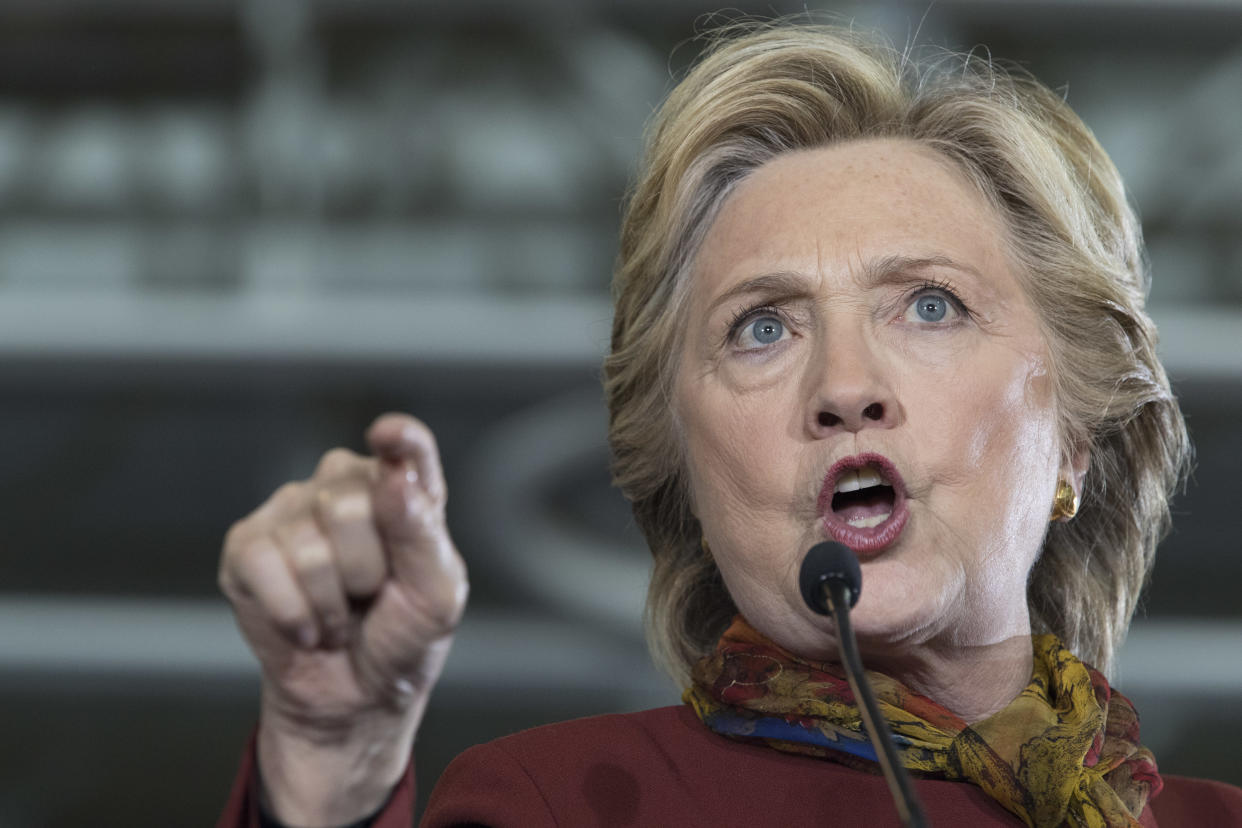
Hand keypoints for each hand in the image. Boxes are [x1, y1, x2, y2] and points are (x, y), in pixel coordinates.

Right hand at [219, 413, 467, 824]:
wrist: (355, 698)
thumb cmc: (402, 638)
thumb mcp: (436, 597)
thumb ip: (422, 535)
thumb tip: (393, 477)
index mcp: (402, 491)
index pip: (407, 449)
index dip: (400, 438)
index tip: (389, 436)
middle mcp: (344, 488)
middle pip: (350, 504)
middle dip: (366, 571)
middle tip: (369, 596)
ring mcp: (291, 512)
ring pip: (309, 546)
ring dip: (330, 603)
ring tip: (339, 614)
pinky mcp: (247, 547)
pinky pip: (263, 565)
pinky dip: (292, 613)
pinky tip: (305, 624)